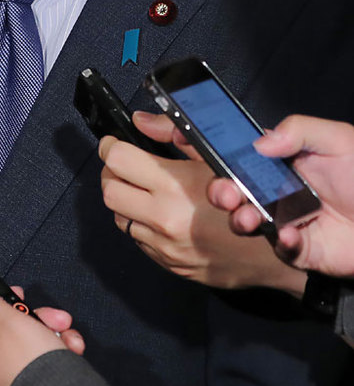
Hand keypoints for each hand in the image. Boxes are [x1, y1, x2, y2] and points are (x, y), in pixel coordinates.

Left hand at [0, 281, 83, 385]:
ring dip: (50, 335)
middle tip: (51, 317)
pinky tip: (69, 350)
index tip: (16, 295)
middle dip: (35, 320)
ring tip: (66, 336)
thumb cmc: (30, 368)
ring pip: (27, 348)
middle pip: (7, 333)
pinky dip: (56, 354)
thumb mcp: (8, 321)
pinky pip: (38, 367)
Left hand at [99, 112, 304, 294]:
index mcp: (174, 186)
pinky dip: (142, 224)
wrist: (276, 254)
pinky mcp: (168, 264)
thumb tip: (139, 121)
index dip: (112, 146)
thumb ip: (175, 134)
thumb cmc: (249, 198)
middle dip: (112, 174)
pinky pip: (139, 240)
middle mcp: (163, 219)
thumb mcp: (217, 157)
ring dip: (126, 201)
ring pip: (120, 218)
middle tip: (125, 166)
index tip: (115, 143)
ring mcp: (163, 246)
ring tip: (145, 191)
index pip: (118, 160)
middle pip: (109, 191)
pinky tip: (162, 215)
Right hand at [208, 115, 353, 277]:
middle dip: (219, 188)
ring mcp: (283, 219)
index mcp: (277, 158)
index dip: (208, 144)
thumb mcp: (336, 138)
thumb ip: (298, 130)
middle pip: (233, 187)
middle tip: (226, 192)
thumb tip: (259, 143)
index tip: (183, 137)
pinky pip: (281, 248)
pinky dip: (280, 242)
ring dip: (240, 217)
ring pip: (247, 220)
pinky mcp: (299, 249)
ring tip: (248, 217)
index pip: (236, 149)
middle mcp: (273, 188)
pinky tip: (288, 234)